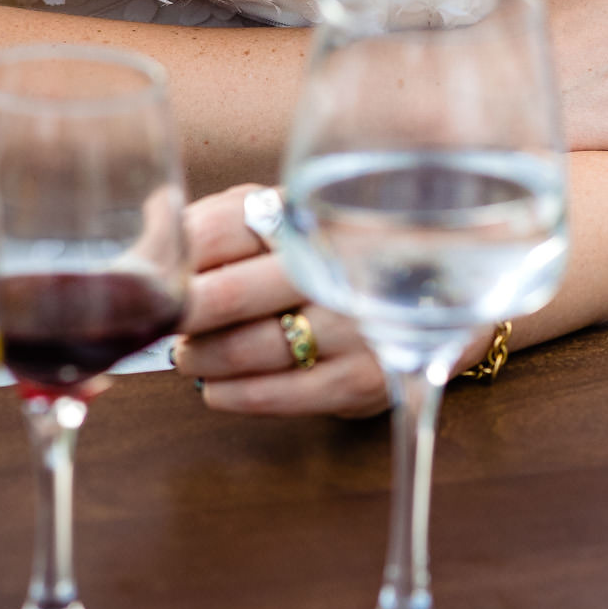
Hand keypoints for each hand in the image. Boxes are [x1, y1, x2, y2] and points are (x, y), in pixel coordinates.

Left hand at [173, 186, 390, 417]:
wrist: (453, 293)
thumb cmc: (356, 254)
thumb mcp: (304, 218)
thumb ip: (233, 215)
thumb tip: (156, 213)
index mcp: (312, 213)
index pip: (214, 231)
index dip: (171, 261)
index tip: (154, 279)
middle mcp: (335, 265)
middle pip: (224, 294)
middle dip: (179, 317)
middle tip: (164, 323)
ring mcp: (351, 326)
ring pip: (244, 351)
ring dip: (200, 359)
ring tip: (190, 356)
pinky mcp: (360, 380)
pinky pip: (276, 395)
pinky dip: (232, 395)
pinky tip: (216, 389)